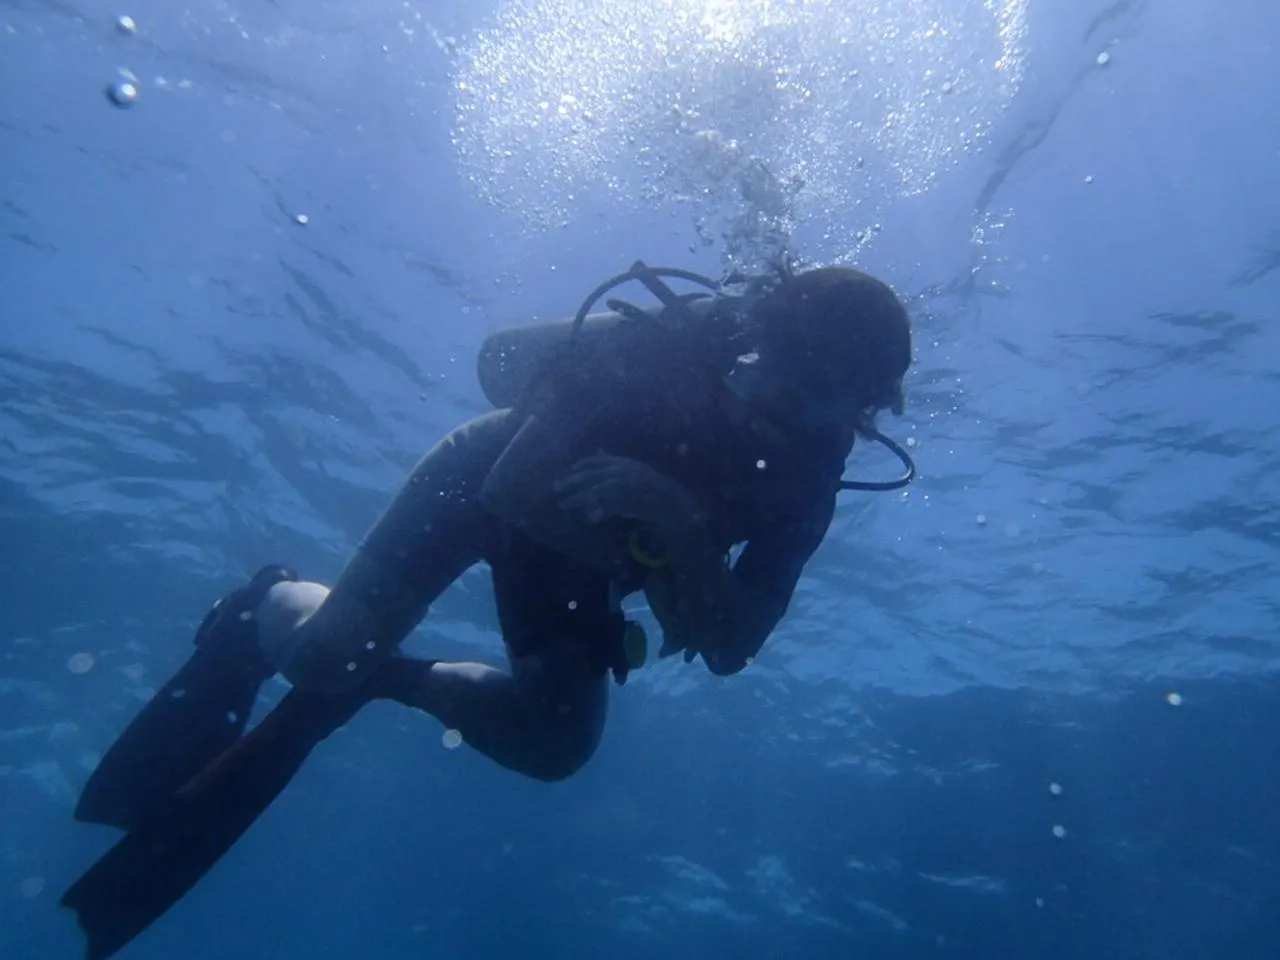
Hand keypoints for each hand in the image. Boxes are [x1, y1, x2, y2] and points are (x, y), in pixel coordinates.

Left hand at [554, 454, 700, 534]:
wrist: (669, 499)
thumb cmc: (651, 484)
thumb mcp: (633, 467)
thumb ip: (615, 461)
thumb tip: (598, 450)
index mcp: (620, 462)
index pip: (593, 461)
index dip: (578, 467)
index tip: (569, 472)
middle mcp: (618, 472)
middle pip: (587, 476)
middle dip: (569, 481)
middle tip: (555, 487)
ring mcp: (620, 488)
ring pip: (591, 493)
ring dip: (575, 499)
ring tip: (563, 504)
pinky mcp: (623, 504)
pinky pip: (604, 510)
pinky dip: (595, 515)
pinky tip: (588, 519)